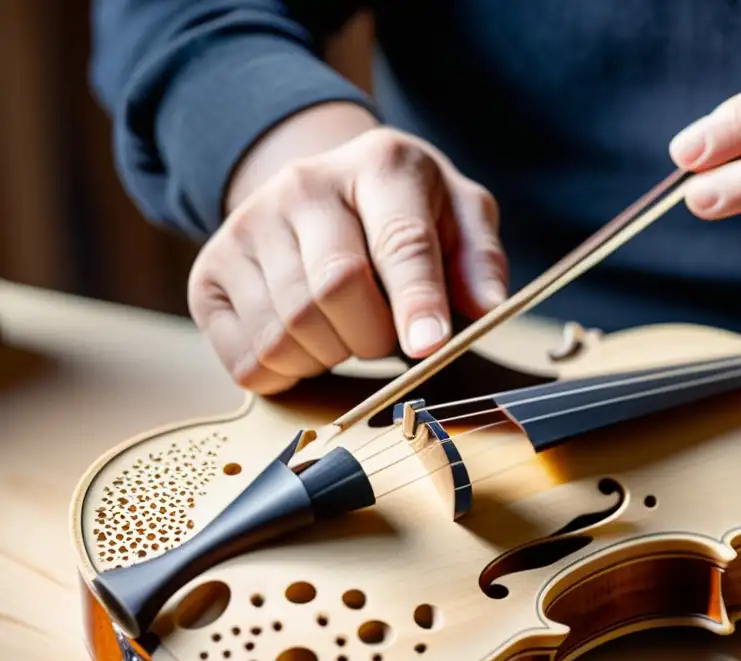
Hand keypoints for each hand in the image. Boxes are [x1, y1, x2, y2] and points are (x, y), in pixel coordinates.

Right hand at [188, 107, 507, 393]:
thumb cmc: (404, 211)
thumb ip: (479, 259)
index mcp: (379, 165)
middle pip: (335, 289)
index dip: (417, 300)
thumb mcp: (458, 215)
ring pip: (287, 331)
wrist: (322, 190)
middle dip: (372, 335)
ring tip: (344, 329)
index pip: (399, 240)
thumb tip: (487, 308)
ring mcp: (246, 225)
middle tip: (385, 335)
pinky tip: (306, 341)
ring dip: (330, 355)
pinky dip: (286, 371)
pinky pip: (247, 358)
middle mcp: (302, 185)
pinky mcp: (209, 272)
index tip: (429, 346)